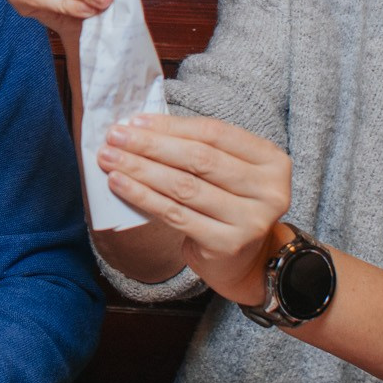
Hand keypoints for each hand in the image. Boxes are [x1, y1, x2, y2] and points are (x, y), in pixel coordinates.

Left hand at [95, 113, 292, 307]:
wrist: (247, 262)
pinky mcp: (227, 244)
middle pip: (199, 159)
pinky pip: (175, 214)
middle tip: (115, 136)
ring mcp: (250, 220)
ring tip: (109, 158)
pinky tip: (119, 184)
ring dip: (140, 169)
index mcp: (272, 160)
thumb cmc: (229, 205)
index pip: (215, 133)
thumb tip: (140, 127)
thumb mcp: (228, 172)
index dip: (172, 126)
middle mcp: (269, 190)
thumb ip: (198, 148)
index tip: (134, 121)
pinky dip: (142, 196)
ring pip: (184, 186)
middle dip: (151, 145)